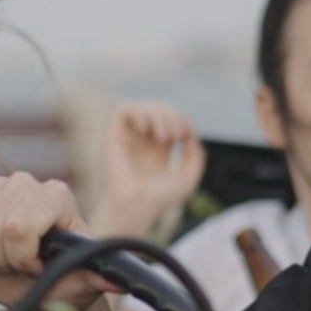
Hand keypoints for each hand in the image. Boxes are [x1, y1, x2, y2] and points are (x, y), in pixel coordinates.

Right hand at [0, 172, 105, 310]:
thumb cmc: (65, 281)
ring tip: (5, 262)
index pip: (19, 226)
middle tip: (20, 268)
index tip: (37, 268)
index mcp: (56, 195)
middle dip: (3, 262)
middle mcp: (24, 182)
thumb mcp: (84, 282)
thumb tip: (116, 282)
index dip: (22, 258)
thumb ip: (98, 278)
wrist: (39, 286)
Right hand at [91, 101, 203, 239]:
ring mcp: (129, 136)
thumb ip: (196, 154)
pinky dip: (138, 112)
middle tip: (174, 135)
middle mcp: (143, 139)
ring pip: (144, 105)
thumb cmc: (160, 198)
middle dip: (171, 115)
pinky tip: (144, 129)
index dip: (181, 118)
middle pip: (160, 108)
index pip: (172, 117)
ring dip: (157, 114)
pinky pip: (124, 109)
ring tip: (162, 137)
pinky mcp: (114, 135)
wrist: (137, 206)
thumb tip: (188, 134)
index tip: (184, 134)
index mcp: (160, 147)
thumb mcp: (189, 177)